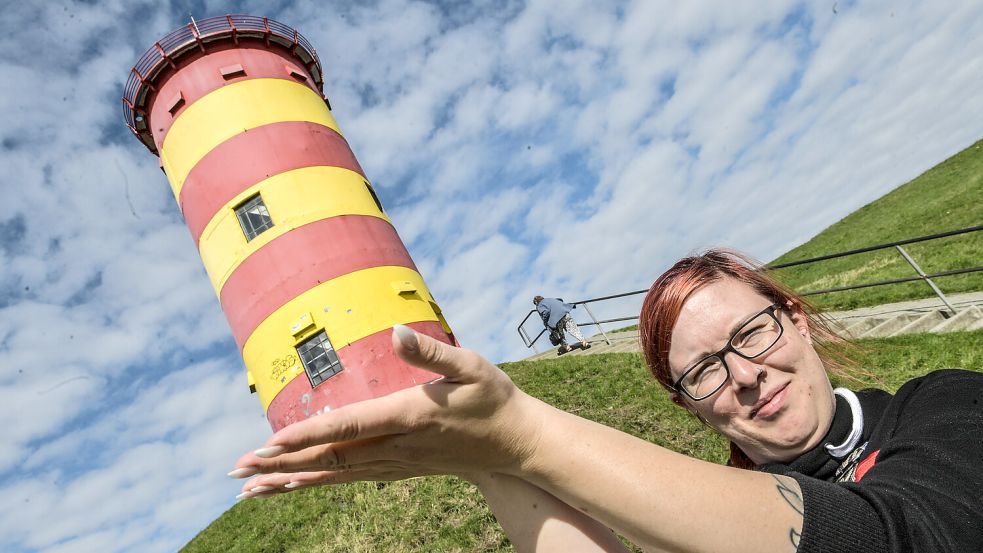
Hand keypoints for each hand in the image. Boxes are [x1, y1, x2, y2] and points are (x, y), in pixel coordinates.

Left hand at [229, 325, 545, 498]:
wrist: (515, 445)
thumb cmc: (494, 400)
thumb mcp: (470, 367)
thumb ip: (431, 353)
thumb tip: (395, 332)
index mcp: (408, 416)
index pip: (347, 427)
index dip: (305, 435)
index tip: (267, 443)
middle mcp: (396, 446)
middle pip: (329, 458)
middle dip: (280, 464)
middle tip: (237, 469)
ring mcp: (396, 462)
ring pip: (334, 475)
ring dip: (291, 480)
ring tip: (252, 488)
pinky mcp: (399, 468)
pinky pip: (349, 479)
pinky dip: (317, 482)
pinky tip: (298, 484)